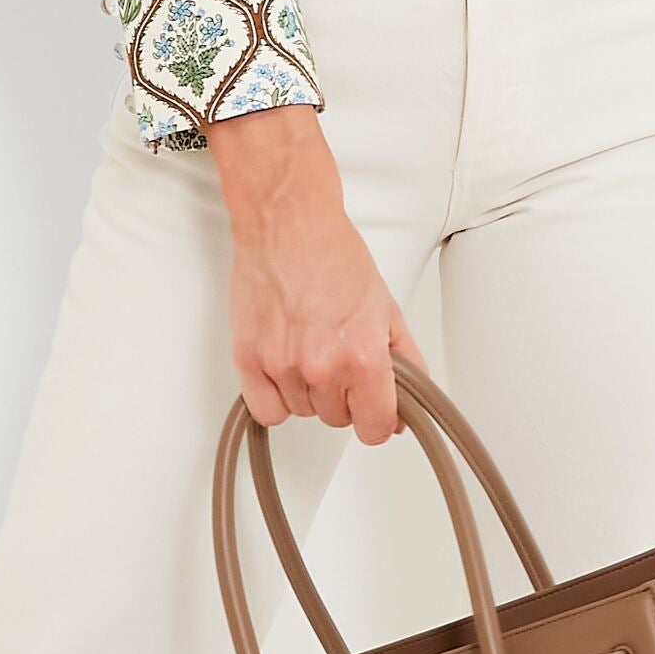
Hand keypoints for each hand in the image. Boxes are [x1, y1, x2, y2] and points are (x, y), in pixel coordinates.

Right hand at [205, 106, 425, 444]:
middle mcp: (322, 366)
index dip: (379, 421)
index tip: (375, 412)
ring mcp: (282, 366)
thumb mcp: (387, 309)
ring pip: (303, 412)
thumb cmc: (334, 257)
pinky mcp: (249, 360)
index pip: (375, 427)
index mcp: (363, 356)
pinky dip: (275, 398)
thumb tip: (405, 408)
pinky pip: (267, 411)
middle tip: (339, 357)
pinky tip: (284, 369)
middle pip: (338, 419)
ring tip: (309, 347)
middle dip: (343, 396)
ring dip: (309, 391)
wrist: (289, 226)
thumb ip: (404, 365)